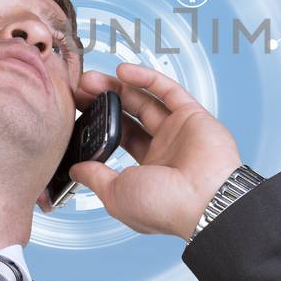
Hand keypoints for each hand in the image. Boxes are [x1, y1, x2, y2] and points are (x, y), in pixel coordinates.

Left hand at [66, 62, 242, 238]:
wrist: (204, 202)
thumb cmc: (163, 208)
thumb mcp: (116, 195)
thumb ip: (96, 177)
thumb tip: (77, 170)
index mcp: (147, 172)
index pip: (119, 140)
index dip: (98, 124)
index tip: (76, 111)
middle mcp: (163, 149)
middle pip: (128, 116)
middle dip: (103, 101)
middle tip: (80, 88)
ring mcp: (178, 131)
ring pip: (145, 100)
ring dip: (118, 87)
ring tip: (91, 79)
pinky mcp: (193, 116)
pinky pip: (168, 91)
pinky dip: (146, 78)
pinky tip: (122, 72)